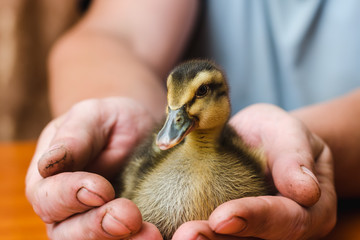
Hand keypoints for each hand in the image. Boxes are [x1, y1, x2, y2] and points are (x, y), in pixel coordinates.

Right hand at [25, 97, 162, 239]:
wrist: (139, 131)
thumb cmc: (111, 121)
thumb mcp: (92, 116)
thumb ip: (74, 137)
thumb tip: (49, 164)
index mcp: (50, 181)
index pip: (48, 197)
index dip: (70, 196)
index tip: (101, 189)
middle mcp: (67, 211)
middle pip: (69, 233)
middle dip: (98, 227)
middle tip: (130, 217)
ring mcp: (94, 224)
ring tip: (151, 234)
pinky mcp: (124, 231)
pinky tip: (161, 235)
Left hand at [172, 104, 336, 239]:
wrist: (262, 141)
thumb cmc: (276, 134)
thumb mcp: (288, 133)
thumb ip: (295, 157)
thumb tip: (306, 191)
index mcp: (311, 209)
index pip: (286, 219)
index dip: (254, 219)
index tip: (221, 218)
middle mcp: (286, 228)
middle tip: (187, 235)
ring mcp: (260, 232)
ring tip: (179, 236)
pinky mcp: (237, 229)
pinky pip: (220, 234)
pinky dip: (202, 234)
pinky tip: (175, 231)